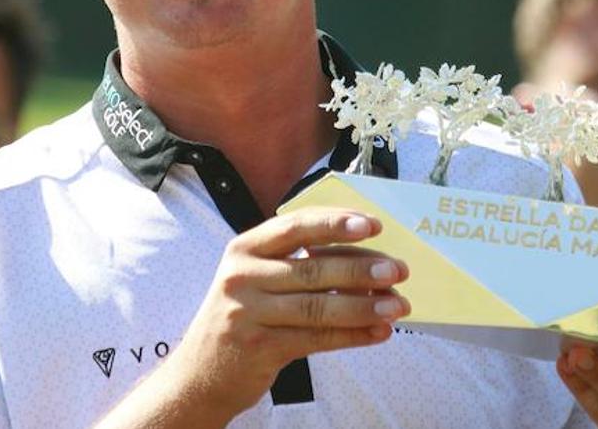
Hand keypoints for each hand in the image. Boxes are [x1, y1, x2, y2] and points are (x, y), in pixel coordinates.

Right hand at [146, 208, 409, 422]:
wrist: (199, 374)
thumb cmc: (243, 316)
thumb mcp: (257, 279)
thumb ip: (298, 263)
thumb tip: (365, 257)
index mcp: (245, 248)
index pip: (296, 226)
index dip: (336, 223)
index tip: (374, 225)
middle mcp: (243, 275)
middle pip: (313, 268)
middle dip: (361, 267)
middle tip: (398, 270)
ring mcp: (248, 312)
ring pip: (319, 306)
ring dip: (365, 306)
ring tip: (398, 306)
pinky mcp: (259, 347)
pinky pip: (316, 338)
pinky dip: (352, 335)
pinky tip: (378, 333)